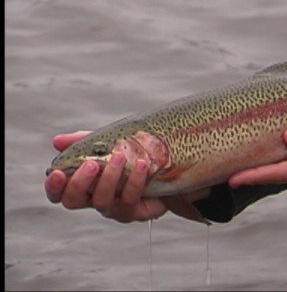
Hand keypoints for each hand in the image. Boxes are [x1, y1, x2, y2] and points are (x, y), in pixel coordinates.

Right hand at [44, 131, 209, 222]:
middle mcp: (95, 199)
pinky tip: (142, 164)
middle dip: (80, 182)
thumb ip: (84, 142)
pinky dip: (135, 181)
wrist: (167, 167)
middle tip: (92, 164)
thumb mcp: (108, 143)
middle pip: (74, 201)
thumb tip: (56, 141)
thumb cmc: (132, 155)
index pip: (59, 192)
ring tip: (121, 156)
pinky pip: (130, 201)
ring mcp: (115, 208)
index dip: (53, 186)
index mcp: (84, 184)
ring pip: (103, 201)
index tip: (56, 173)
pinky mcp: (135, 212)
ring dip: (110, 178)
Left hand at [228, 127, 286, 192]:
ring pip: (286, 170)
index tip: (232, 180)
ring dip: (265, 170)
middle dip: (253, 175)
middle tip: (230, 175)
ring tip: (246, 165)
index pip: (278, 172)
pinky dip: (283, 162)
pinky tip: (279, 155)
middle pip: (277, 174)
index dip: (254, 175)